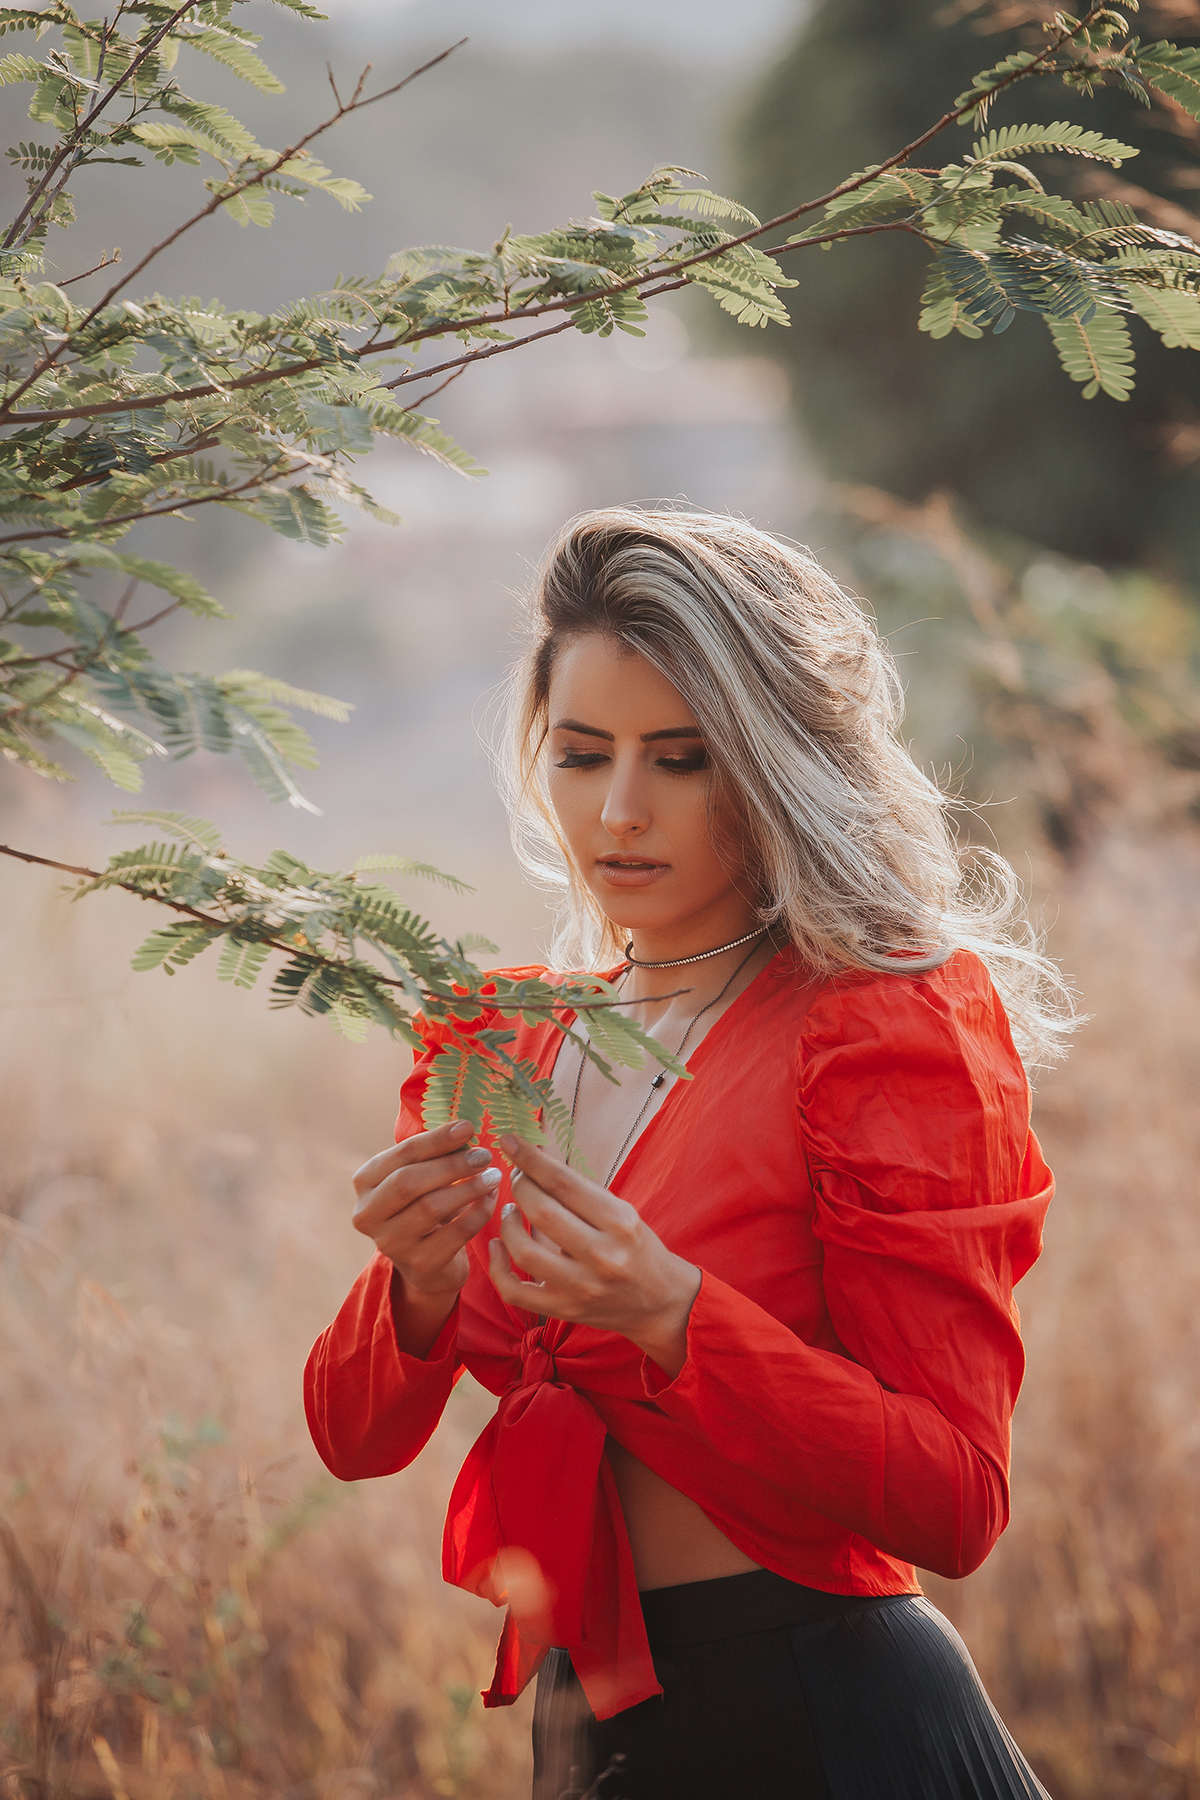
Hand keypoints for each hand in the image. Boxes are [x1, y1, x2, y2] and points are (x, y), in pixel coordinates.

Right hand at [352, 1119, 501, 1352]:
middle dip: (451, 1165)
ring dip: (469, 1188)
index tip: (468, 1127)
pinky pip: (456, 1233)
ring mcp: (391, 1243)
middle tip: (484, 1155)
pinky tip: (492, 1199)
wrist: (428, 1263)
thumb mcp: (420, 1177)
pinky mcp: (419, 1265)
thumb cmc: (424, 1205)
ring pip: (431, 1207)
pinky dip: (479, 1212)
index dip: (436, 1139)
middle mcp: (368, 1214)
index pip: (401, 1155)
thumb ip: (433, 1155)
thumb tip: (464, 1129)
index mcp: (365, 1182)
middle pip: (409, 1181)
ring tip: (494, 1176)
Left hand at [487, 1134, 700, 1376]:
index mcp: (619, 1223)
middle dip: (520, 1187)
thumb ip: (580, 1191)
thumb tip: (536, 1159)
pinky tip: (497, 1245)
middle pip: (542, 1212)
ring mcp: (581, 1287)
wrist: (660, 1303)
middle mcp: (602, 1256)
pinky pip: (515, 1291)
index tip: (509, 1140)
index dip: (531, 1159)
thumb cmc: (637, 1247)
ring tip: (511, 1211)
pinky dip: (496, 1267)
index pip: (564, 1182)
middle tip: (518, 1178)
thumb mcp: (621, 1212)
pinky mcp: (564, 1309)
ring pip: (524, 1251)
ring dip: (507, 1224)